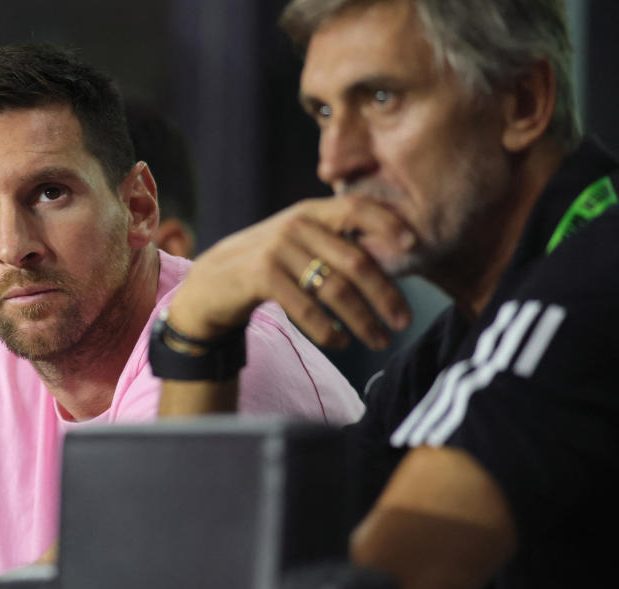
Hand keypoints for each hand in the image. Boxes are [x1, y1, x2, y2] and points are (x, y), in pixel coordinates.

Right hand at [168, 195, 414, 349]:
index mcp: (310, 212)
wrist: (212, 283)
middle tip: (403, 322)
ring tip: (379, 341)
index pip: (357, 207)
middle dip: (385, 295)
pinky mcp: (260, 276)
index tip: (415, 246)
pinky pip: (306, 307)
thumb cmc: (266, 266)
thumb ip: (334, 242)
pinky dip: (329, 330)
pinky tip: (341, 342)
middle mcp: (295, 225)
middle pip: (355, 260)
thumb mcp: (298, 243)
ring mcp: (277, 249)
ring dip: (363, 320)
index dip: (388, 224)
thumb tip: (393, 257)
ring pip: (334, 289)